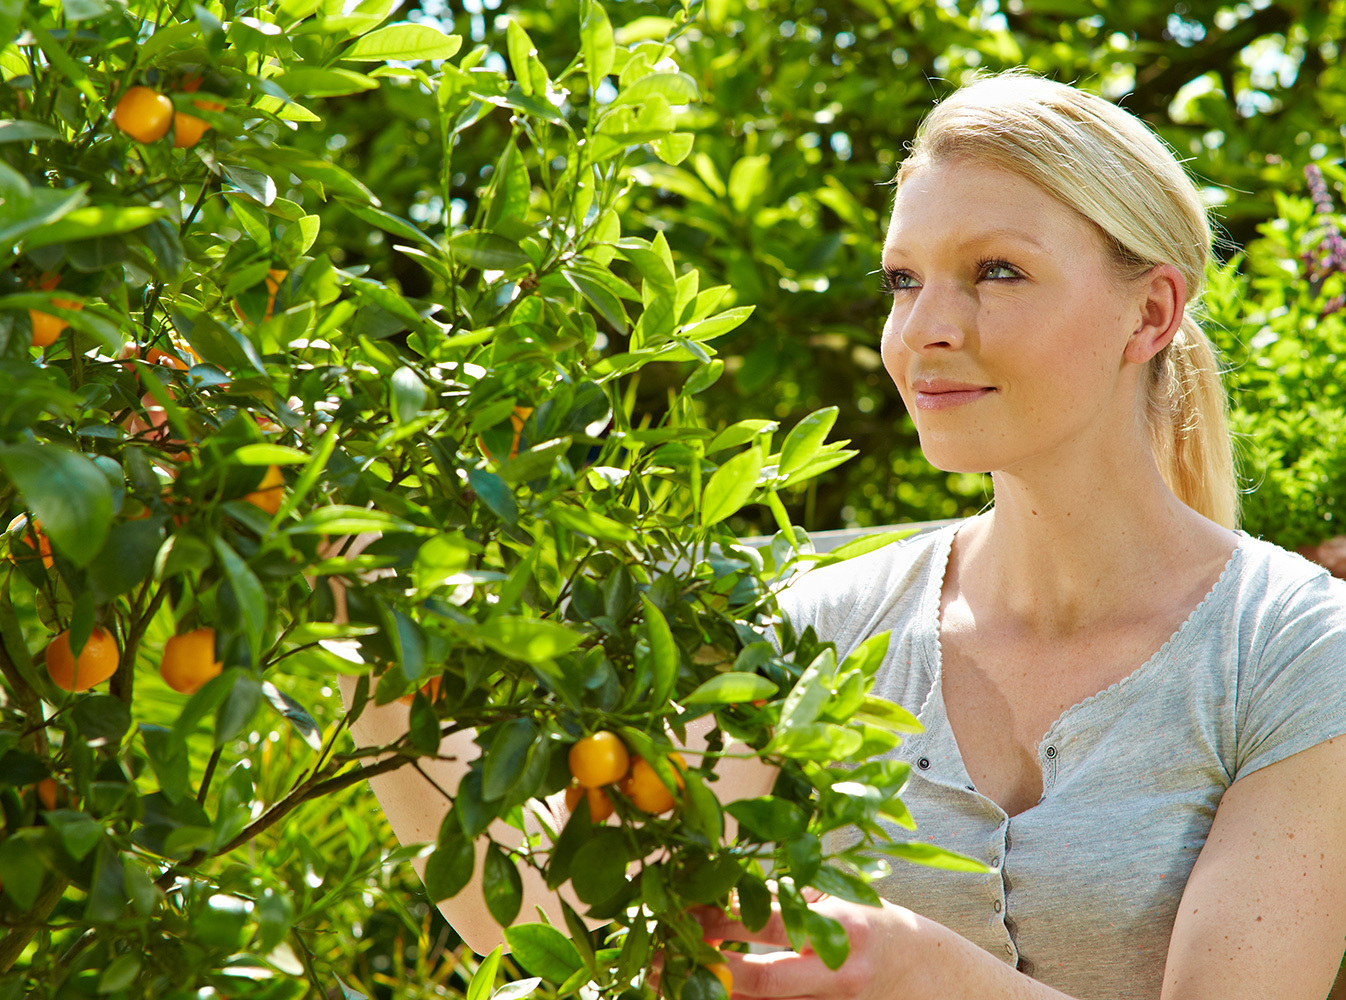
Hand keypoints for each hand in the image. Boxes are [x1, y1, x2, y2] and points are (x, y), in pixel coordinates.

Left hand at [691, 892, 926, 999]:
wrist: (918, 970)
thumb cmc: (872, 922)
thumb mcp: (834, 898)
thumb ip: (785, 898)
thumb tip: (724, 888)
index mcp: (841, 930)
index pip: (771, 927)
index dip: (723, 920)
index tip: (685, 912)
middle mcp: (837, 975)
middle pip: (763, 981)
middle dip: (711, 969)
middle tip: (663, 957)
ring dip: (715, 994)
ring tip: (668, 981)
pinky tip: (706, 991)